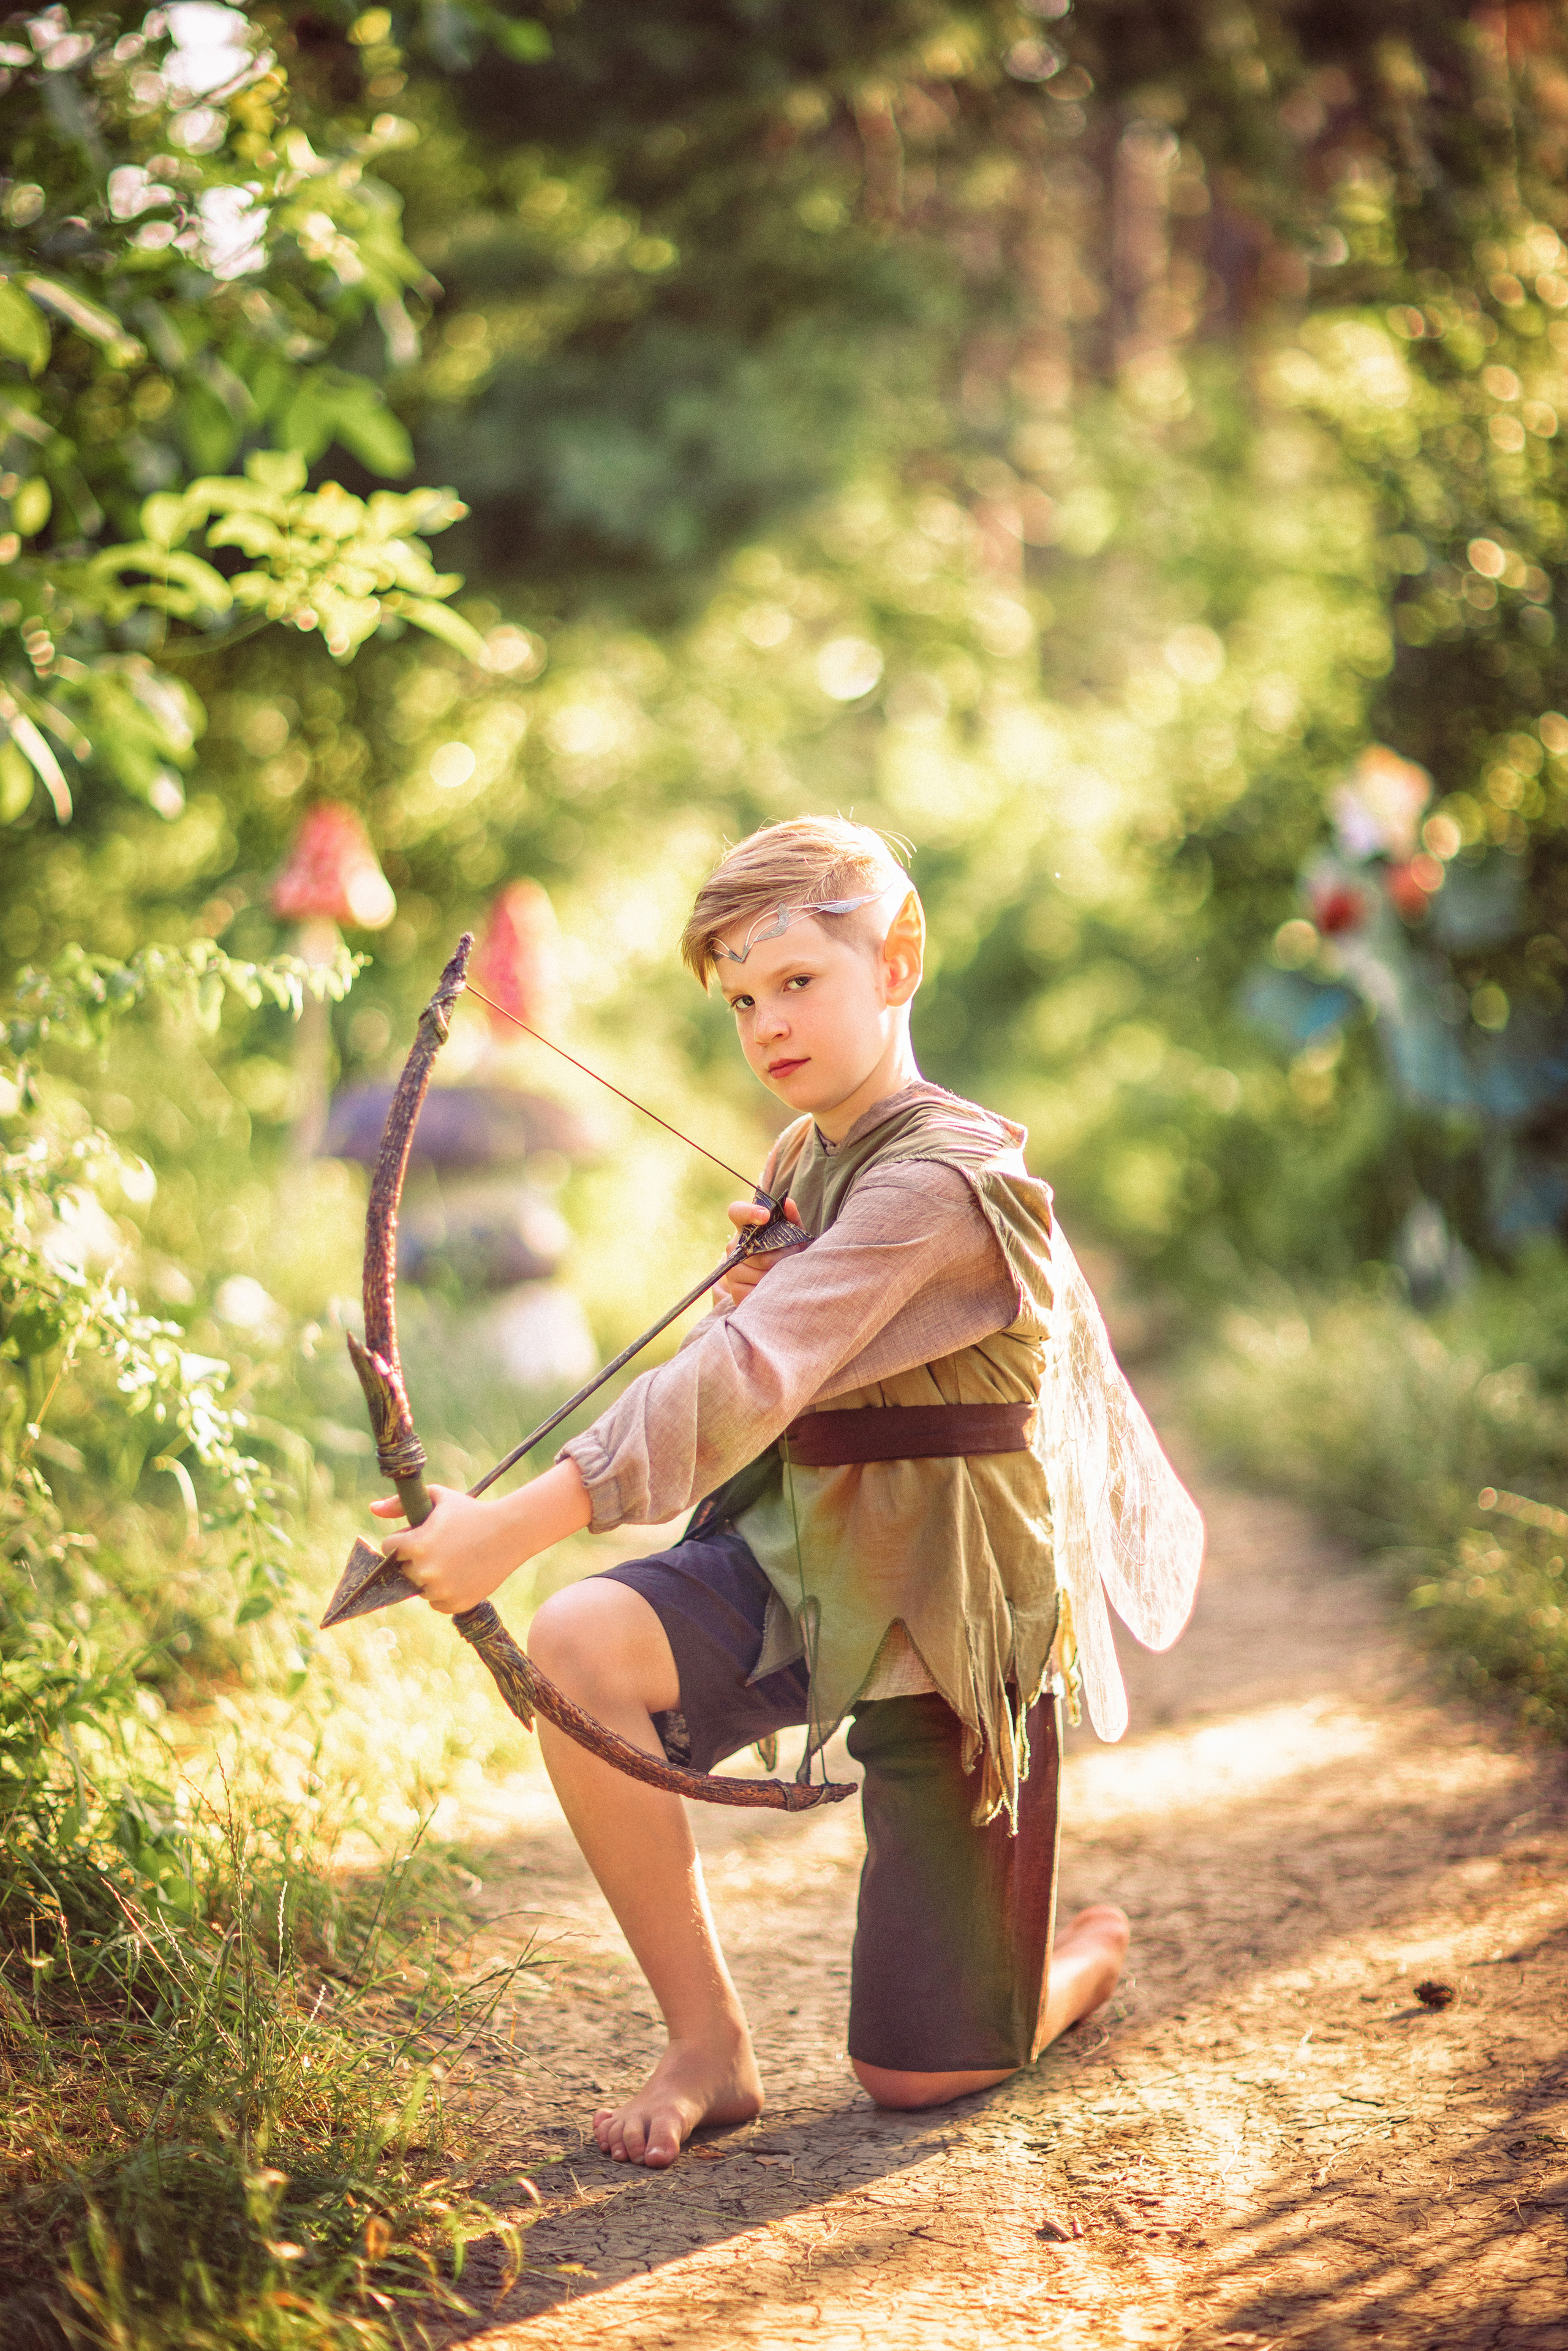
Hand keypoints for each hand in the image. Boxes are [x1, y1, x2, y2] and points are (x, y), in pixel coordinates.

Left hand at [367, 1460, 591, 1614]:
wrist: (510, 1533)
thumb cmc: (472, 1511)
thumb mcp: (438, 1497)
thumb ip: (400, 1503)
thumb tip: (372, 1509)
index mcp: (415, 1545)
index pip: (390, 1549)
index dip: (403, 1540)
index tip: (419, 1535)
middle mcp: (424, 1571)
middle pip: (403, 1570)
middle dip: (415, 1559)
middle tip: (440, 1547)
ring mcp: (440, 1590)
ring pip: (420, 1588)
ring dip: (429, 1577)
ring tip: (452, 1559)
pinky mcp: (456, 1604)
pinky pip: (437, 1603)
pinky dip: (444, 1592)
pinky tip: (460, 1574)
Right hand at [711, 1197, 803, 1311]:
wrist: (778, 1283)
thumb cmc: (786, 1252)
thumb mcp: (792, 1235)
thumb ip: (791, 1219)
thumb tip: (788, 1203)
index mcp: (745, 1227)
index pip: (737, 1212)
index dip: (750, 1212)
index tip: (765, 1216)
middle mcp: (733, 1246)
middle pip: (758, 1250)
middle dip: (781, 1254)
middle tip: (792, 1256)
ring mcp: (731, 1270)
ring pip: (760, 1272)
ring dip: (778, 1274)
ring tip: (785, 1273)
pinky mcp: (736, 1291)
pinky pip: (757, 1290)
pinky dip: (771, 1290)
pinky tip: (775, 1287)